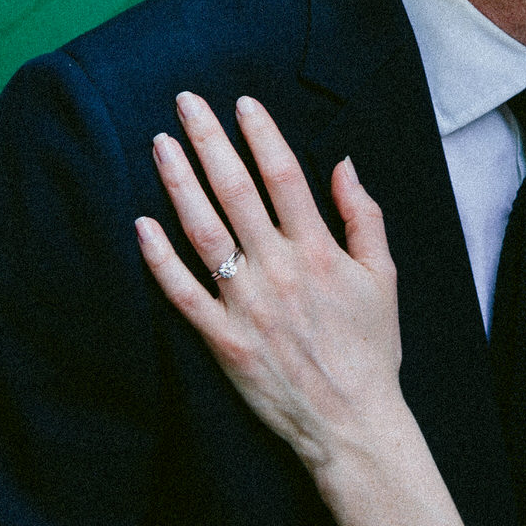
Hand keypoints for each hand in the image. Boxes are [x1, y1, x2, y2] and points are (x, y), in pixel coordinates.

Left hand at [136, 92, 408, 471]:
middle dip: (209, 141)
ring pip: (203, 232)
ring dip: (178, 183)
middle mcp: (280, 270)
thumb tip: (344, 164)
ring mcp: (247, 305)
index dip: (261, 134)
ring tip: (160, 144)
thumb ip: (365, 216)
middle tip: (185, 102)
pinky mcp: (223, 340)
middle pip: (236, 191)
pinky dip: (159, 258)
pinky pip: (182, 293)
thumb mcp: (384, 277)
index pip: (284, 175)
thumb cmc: (371, 349)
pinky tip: (140, 224)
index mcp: (320, 251)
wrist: (352, 423)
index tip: (241, 103)